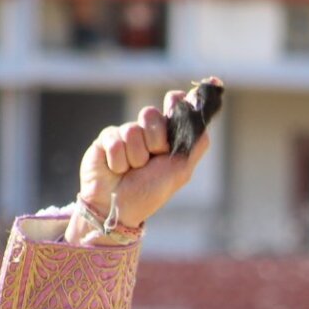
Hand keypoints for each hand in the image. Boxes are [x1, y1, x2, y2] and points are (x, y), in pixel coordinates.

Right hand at [66, 90, 210, 244]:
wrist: (119, 208)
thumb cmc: (151, 191)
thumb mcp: (181, 169)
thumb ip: (195, 142)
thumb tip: (202, 113)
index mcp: (168, 136)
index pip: (175, 105)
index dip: (176, 102)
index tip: (176, 101)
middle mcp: (147, 132)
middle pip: (151, 114)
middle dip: (154, 141)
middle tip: (151, 161)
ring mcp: (126, 134)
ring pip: (133, 130)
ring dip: (135, 157)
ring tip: (132, 170)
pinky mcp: (106, 139)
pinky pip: (115, 140)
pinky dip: (118, 161)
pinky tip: (117, 171)